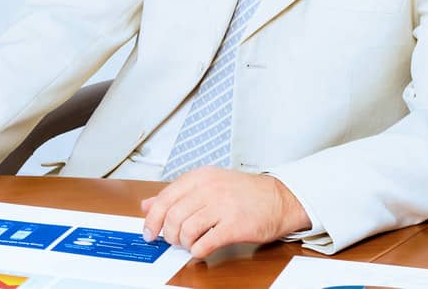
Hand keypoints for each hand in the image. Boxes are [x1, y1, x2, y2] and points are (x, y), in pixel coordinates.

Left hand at [139, 167, 308, 258]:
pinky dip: (198, 250)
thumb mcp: (208, 184)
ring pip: (186, 229)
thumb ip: (177, 194)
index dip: (152, 219)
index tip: (149, 232)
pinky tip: (201, 249)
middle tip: (172, 240)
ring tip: (189, 244)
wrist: (279, 198)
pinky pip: (206, 242)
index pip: (164, 198)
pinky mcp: (235, 225)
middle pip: (173, 216)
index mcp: (200, 177)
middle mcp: (209, 189)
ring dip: (183, 243)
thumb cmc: (243, 192)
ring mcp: (223, 206)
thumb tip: (148, 204)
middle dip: (168, 234)